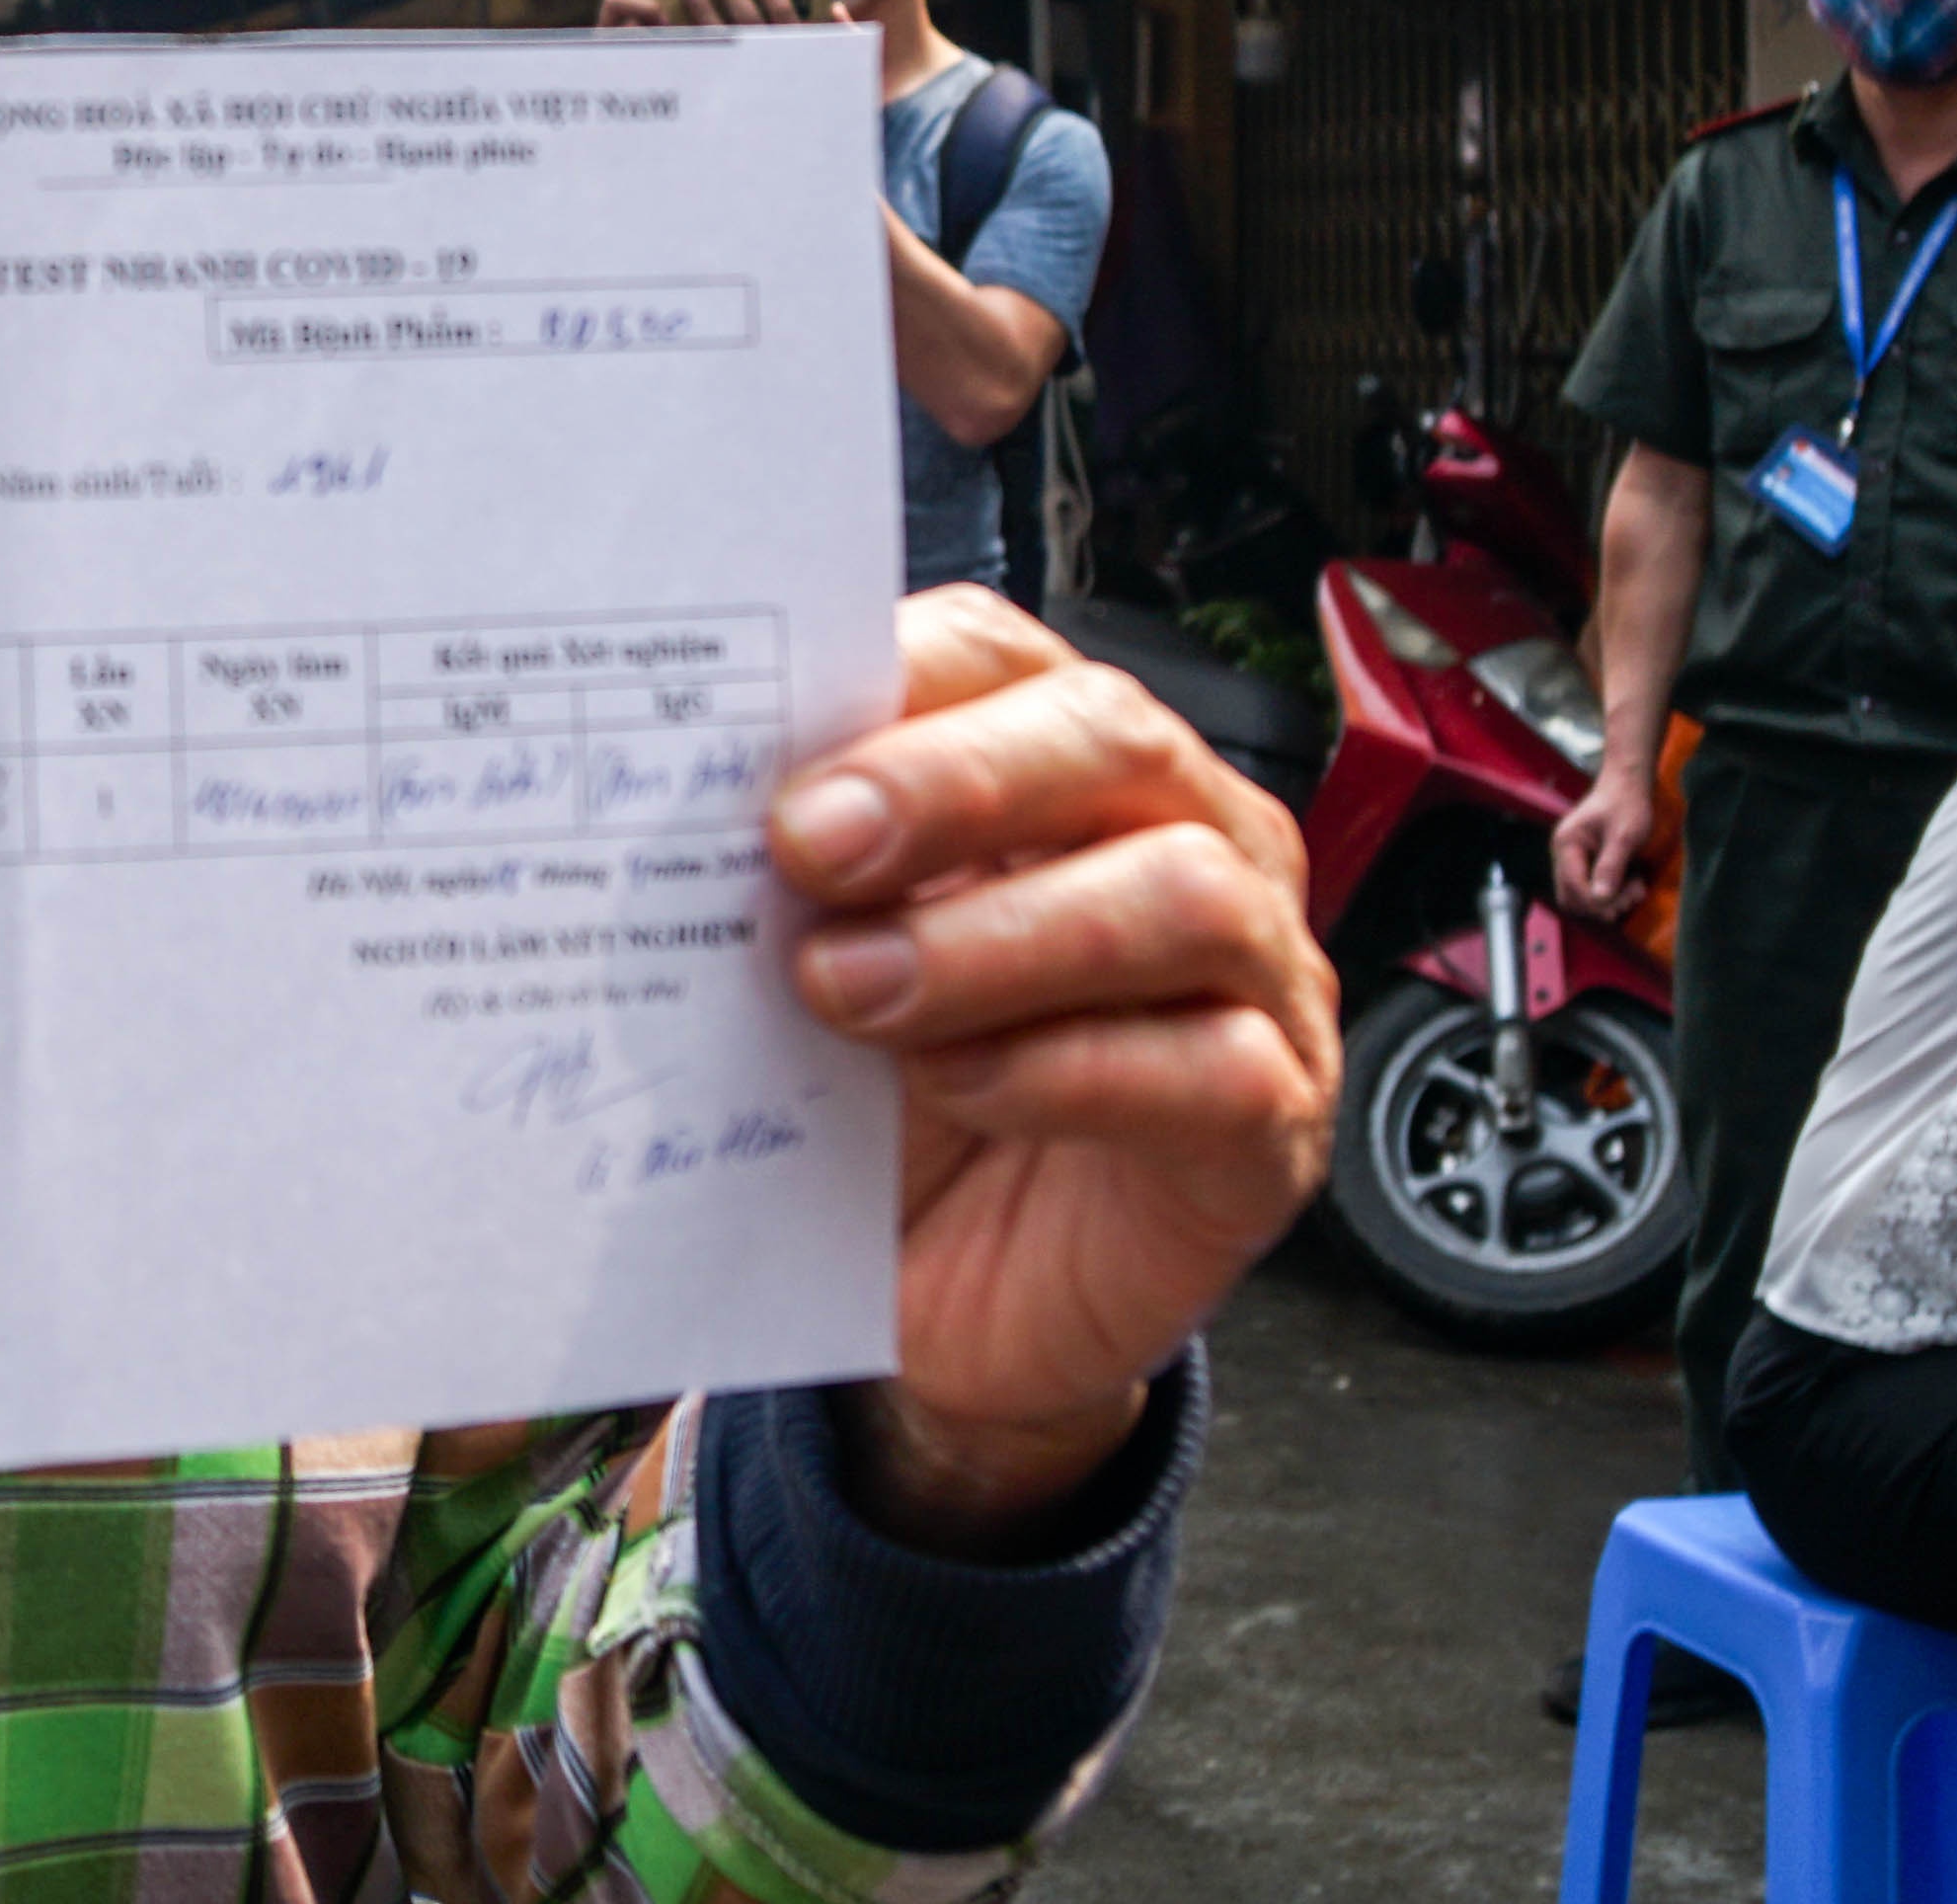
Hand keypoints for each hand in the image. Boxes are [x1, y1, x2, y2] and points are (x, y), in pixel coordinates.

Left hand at [771, 589, 1336, 1551]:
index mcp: (1054, 761)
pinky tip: (960, 1085)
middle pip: (1109, 740)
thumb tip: (688, 807)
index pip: (998, 654)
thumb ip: (796, 879)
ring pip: (1182, 895)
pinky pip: (1213, 1069)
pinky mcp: (1268, 1124)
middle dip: (951, 782)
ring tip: (852, 992)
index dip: (897, 677)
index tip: (770, 747)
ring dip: (998, 937)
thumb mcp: (825, 961)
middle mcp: (1180, 835)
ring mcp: (1251, 976)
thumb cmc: (886, 1101)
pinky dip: (1069, 1070)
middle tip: (808, 846)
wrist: (939, 1301)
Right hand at [1552, 765, 1657, 917]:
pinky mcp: (1584, 861)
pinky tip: (1631, 884)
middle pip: (1571, 897)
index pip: (1573, 887)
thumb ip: (1610, 867)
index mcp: (1566, 844)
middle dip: (1601, 905)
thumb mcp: (1624, 836)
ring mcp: (1571, 858)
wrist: (1627, 785)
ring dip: (1608, 901)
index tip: (1627, 901)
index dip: (1598, 901)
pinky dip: (1610, 892)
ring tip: (1636, 890)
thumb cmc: (1626, 805)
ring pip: (1580, 896)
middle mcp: (1563, 853)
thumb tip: (1601, 899)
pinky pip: (1590, 887)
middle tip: (1632, 898)